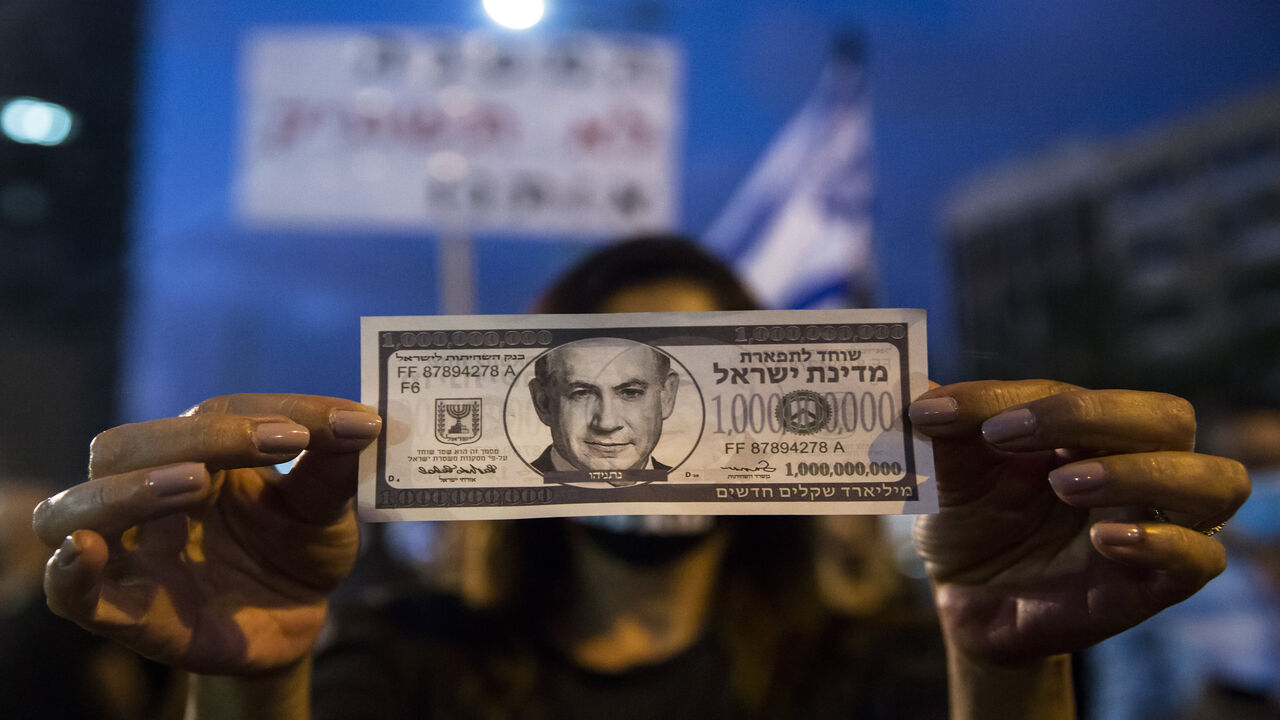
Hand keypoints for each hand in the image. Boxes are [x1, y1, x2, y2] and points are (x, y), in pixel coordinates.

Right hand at [32, 394, 381, 674]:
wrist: (296, 621)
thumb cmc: (298, 549)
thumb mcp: (326, 509)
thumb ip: (335, 468)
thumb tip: (362, 422)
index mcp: (199, 453)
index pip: (215, 413)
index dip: (276, 411)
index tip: (344, 423)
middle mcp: (150, 491)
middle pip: (127, 446)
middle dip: (199, 437)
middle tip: (279, 443)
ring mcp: (130, 551)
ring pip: (77, 507)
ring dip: (129, 490)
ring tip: (193, 483)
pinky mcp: (124, 612)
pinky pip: (69, 593)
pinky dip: (67, 573)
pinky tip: (84, 550)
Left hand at [909, 380, 1249, 662]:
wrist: (969, 602)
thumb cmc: (970, 524)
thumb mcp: (948, 477)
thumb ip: (943, 432)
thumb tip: (916, 385)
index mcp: (1087, 429)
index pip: (1073, 394)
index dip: (1009, 397)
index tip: (940, 412)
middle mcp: (1135, 466)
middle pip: (1165, 418)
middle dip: (1090, 415)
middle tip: (1006, 434)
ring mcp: (1153, 523)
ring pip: (1211, 481)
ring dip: (1141, 473)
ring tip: (1064, 485)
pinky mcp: (1156, 584)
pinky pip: (1200, 558)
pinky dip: (1163, 543)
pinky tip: (1103, 540)